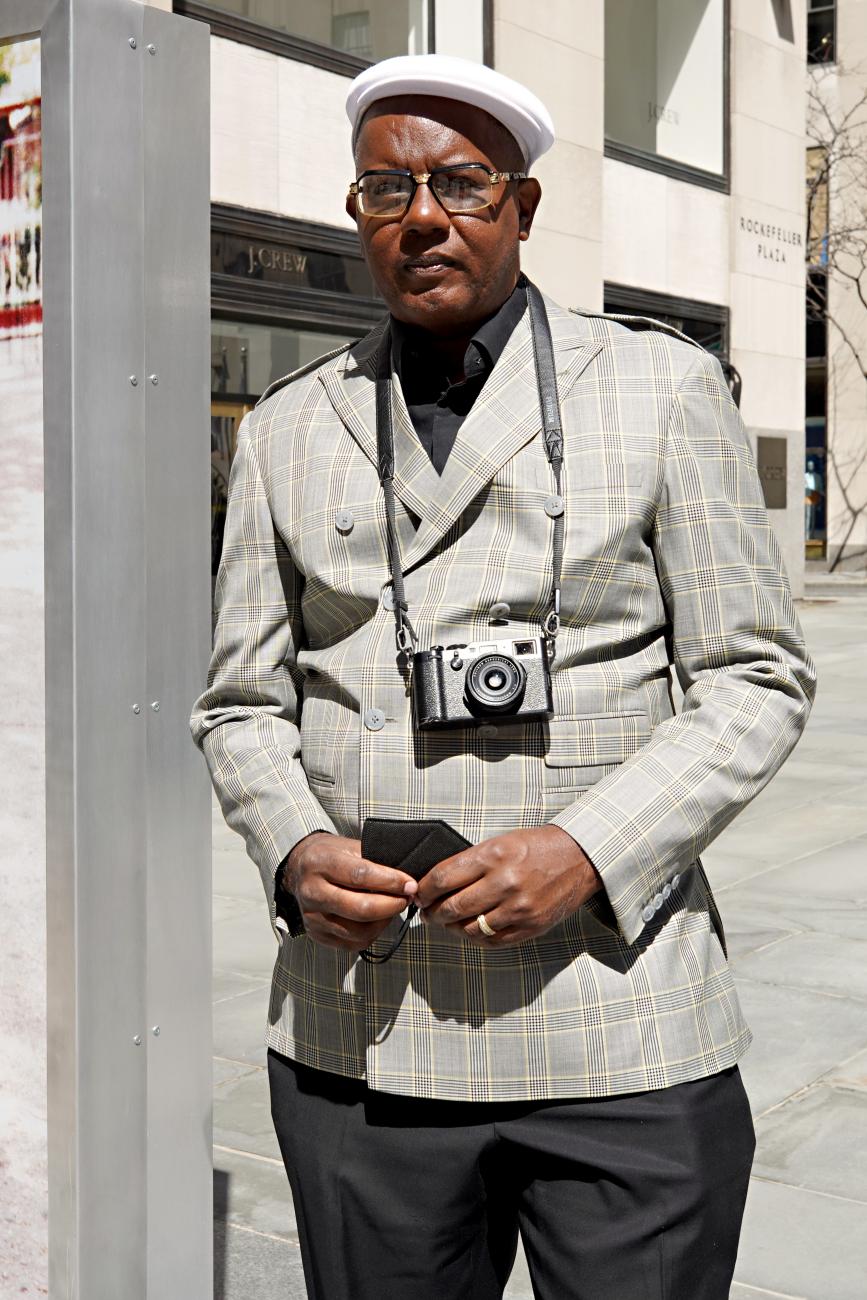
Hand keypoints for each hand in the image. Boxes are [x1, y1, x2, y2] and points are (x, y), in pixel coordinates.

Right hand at [282, 832, 417, 951]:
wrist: (299, 869)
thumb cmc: (330, 855)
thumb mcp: (349, 846)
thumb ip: (375, 860)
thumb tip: (406, 879)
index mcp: (321, 863)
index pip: (360, 876)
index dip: (390, 882)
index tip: (410, 884)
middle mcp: (312, 892)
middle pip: (359, 909)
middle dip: (392, 905)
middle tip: (407, 898)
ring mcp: (312, 917)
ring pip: (358, 932)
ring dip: (384, 921)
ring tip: (393, 907)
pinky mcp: (317, 934)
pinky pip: (352, 943)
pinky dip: (372, 933)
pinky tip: (378, 919)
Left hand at [415, 826, 601, 946]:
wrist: (580, 858)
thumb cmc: (537, 847)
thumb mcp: (501, 842)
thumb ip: (470, 863)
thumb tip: (437, 884)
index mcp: (493, 856)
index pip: (443, 878)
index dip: (424, 890)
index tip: (419, 894)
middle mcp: (504, 883)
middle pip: (452, 907)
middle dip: (433, 913)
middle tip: (427, 912)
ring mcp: (518, 908)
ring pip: (469, 928)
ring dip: (452, 928)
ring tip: (448, 922)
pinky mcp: (530, 926)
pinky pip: (492, 940)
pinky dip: (476, 937)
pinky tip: (470, 929)